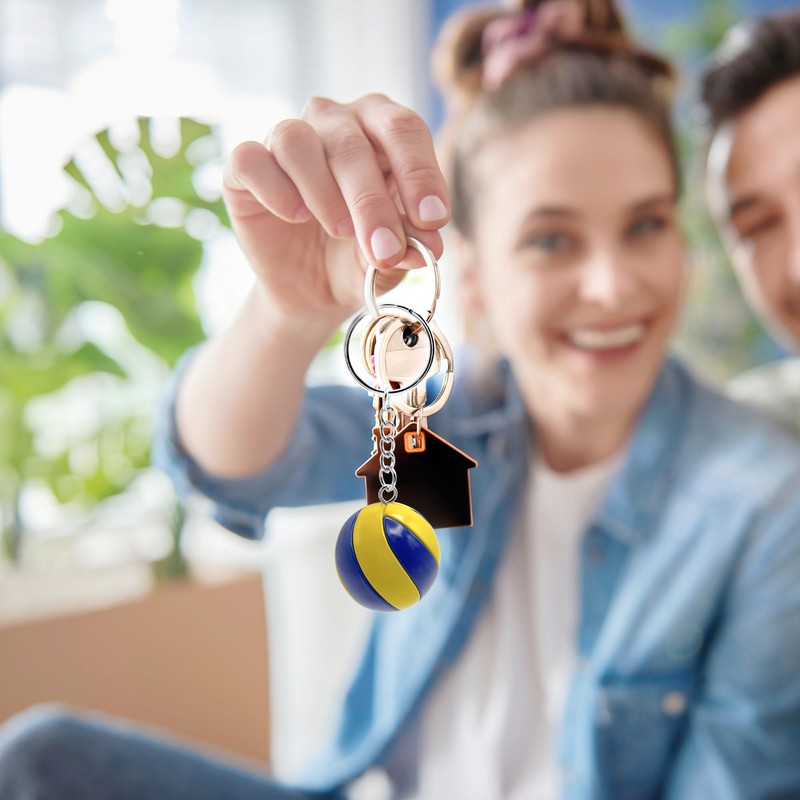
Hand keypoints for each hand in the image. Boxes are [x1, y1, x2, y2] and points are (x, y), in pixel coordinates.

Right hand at [222, 94, 450, 323]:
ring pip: (297, 141)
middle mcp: (335, 121)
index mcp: (381, 128)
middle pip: (353, 143)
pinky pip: (251, 160)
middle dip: (373, 203)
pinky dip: (274, 190)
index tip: (433, 221)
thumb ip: (408, 245)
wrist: (312, 290)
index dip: (420, 173)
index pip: (404, 129)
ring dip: (323, 193)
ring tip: (339, 230)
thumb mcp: (390, 257)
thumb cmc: (360, 258)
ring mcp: (286, 138)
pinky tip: (294, 216)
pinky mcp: (245, 168)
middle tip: (385, 250)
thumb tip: (423, 245)